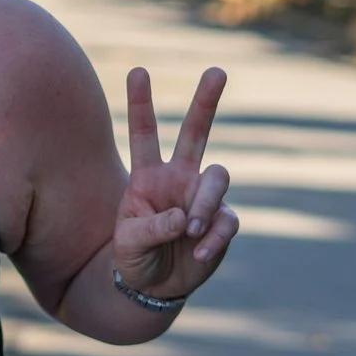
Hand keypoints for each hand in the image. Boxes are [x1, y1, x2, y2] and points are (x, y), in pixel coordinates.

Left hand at [113, 65, 236, 302]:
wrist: (156, 285)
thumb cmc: (135, 255)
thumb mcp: (129, 242)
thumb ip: (151, 228)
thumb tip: (184, 218)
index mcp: (147, 175)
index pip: (144, 133)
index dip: (141, 103)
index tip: (138, 70)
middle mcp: (178, 178)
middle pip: (196, 132)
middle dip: (206, 102)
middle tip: (217, 70)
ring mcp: (202, 197)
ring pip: (217, 176)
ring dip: (204, 203)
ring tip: (189, 231)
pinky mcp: (222, 220)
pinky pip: (226, 219)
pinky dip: (213, 237)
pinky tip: (199, 253)